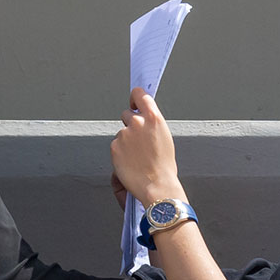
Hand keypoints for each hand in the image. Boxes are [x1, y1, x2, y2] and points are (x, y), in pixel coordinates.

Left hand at [111, 87, 186, 206]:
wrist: (157, 185)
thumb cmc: (164, 165)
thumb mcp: (165, 137)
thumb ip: (153, 123)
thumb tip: (145, 118)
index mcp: (154, 118)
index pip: (139, 94)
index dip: (135, 97)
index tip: (134, 101)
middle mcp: (138, 123)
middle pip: (127, 114)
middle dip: (130, 123)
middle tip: (138, 139)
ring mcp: (124, 134)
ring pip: (121, 132)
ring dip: (126, 140)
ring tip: (137, 156)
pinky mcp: (114, 146)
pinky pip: (116, 145)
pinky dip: (120, 152)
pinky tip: (130, 161)